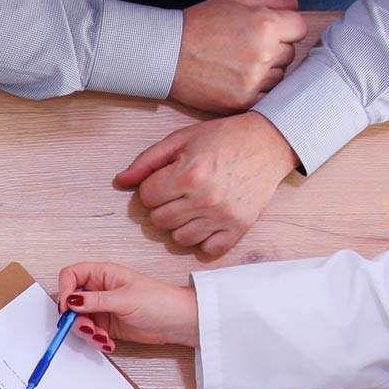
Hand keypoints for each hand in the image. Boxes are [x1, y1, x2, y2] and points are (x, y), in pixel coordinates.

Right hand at [55, 262, 198, 351]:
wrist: (176, 321)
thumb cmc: (158, 301)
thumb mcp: (124, 299)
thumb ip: (95, 301)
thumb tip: (71, 301)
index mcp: (103, 274)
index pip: (72, 275)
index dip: (65, 290)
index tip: (67, 308)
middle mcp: (100, 289)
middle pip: (72, 300)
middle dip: (75, 318)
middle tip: (86, 328)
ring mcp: (103, 308)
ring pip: (80, 320)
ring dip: (86, 332)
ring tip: (101, 337)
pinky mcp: (108, 324)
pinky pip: (92, 332)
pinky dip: (96, 340)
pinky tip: (108, 342)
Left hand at [115, 113, 297, 258]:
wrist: (268, 143)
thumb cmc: (222, 138)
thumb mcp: (181, 139)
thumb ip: (147, 162)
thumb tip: (119, 182)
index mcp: (188, 174)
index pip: (146, 197)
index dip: (151, 188)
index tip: (166, 179)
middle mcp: (204, 199)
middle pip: (159, 221)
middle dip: (163, 206)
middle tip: (178, 193)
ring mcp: (222, 217)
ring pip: (179, 239)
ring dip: (180, 225)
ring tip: (192, 207)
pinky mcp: (238, 229)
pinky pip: (207, 250)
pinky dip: (203, 240)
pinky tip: (206, 222)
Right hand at [170, 0, 309, 113]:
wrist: (169, 55)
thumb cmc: (201, 24)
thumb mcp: (234, 1)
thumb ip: (269, 2)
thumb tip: (295, 7)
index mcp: (266, 24)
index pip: (299, 28)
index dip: (286, 28)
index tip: (271, 31)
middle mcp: (265, 54)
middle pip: (290, 54)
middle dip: (276, 49)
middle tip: (249, 47)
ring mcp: (256, 81)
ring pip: (280, 77)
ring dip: (268, 71)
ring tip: (241, 64)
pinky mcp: (245, 101)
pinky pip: (266, 96)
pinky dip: (258, 90)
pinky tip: (240, 80)